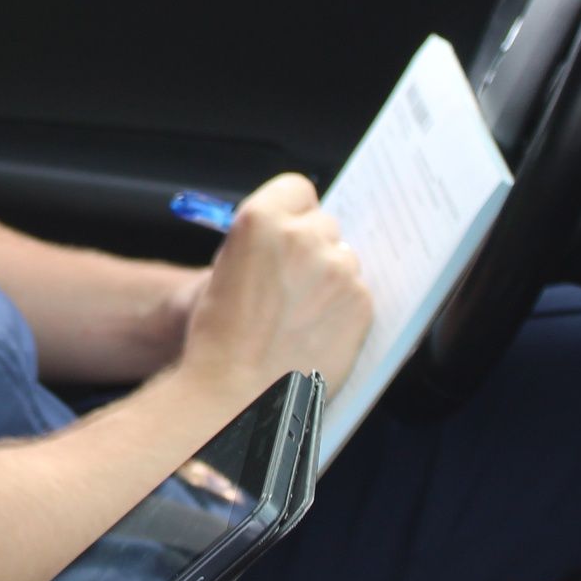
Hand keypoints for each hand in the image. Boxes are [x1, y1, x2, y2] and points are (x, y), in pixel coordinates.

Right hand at [178, 173, 369, 398]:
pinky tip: (314, 333)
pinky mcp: (360, 301)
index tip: (287, 234)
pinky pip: (359, 292)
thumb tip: (297, 235)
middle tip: (289, 287)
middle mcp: (303, 236)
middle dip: (312, 250)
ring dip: (330, 280)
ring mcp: (337, 268)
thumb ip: (263, 242)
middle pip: (324, 224)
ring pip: (344, 259)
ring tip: (298, 317)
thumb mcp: (226, 268)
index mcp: (260, 219)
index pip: (297, 188)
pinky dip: (343, 310)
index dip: (292, 213)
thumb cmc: (219, 336)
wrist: (235, 391)